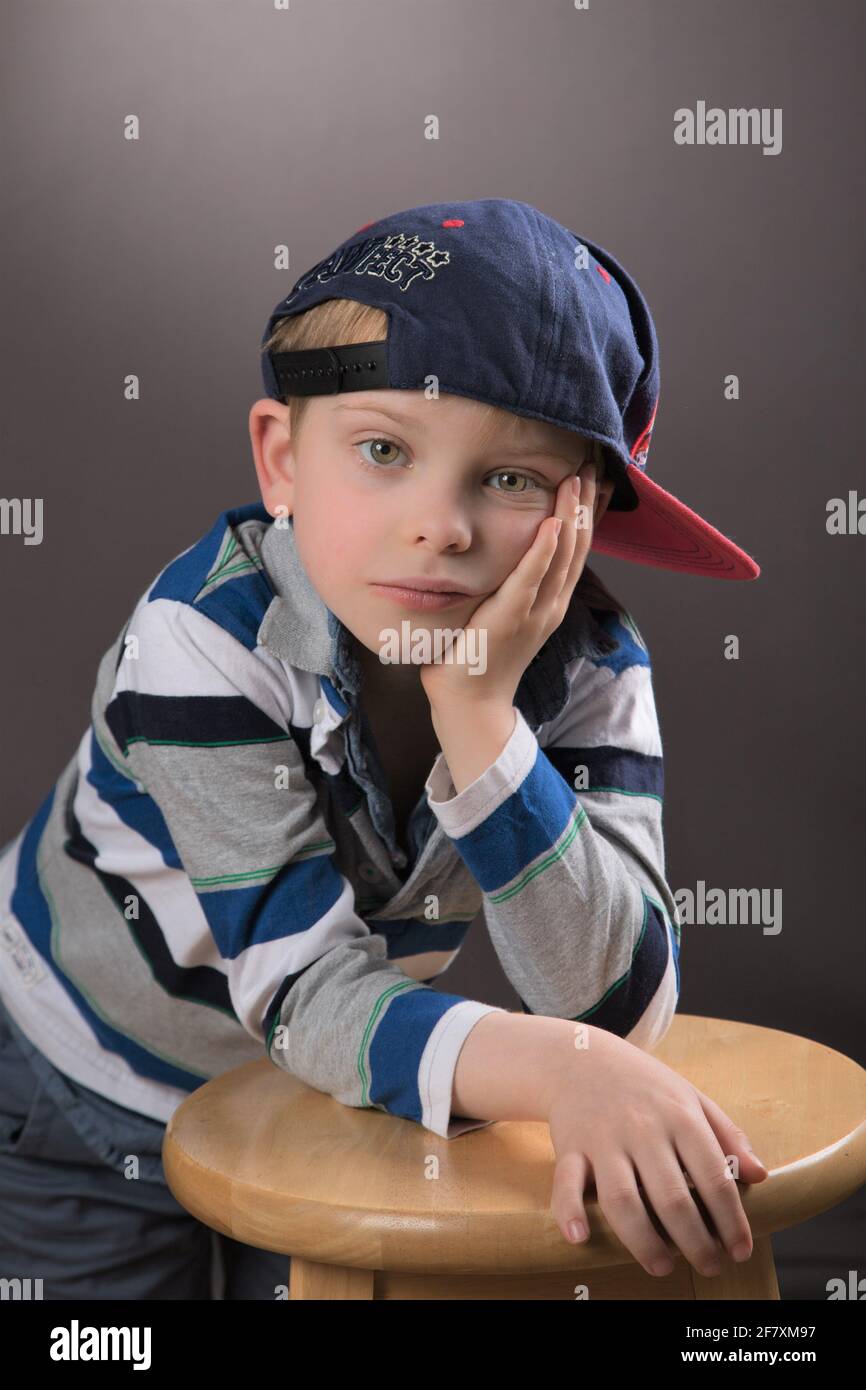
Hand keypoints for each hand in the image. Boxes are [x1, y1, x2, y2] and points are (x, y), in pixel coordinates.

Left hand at [419, 458, 606, 712]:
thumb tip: (499, 552)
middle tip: (590, 464)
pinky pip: (531, 578)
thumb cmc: (477, 659)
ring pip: (562, 555)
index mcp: (551, 602)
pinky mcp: (511, 617)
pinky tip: (551, 522)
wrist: (471, 704)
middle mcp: (551, 605)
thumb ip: (508, 585)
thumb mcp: (501, 613)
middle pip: (577, 545)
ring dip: (570, 514)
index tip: (593, 480)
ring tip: (576, 479)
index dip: (587, 513)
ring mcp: (536, 612)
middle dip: (585, 502)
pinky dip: (543, 550)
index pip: (576, 549)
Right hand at [545, 1025, 768, 1278]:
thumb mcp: (692, 1097)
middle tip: (709, 1266)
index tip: (740, 1251)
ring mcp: (604, 1139)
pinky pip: (565, 1182)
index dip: (731, 1220)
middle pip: (671, 1197)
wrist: (581, 1058)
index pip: (713, 1176)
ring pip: (622, 1199)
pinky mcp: (570, 1147)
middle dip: (694, 1242)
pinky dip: (570, 1211)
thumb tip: (760, 1175)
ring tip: (663, 1266)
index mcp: (679, 1116)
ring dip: (644, 1241)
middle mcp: (642, 1129)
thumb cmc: (645, 1086)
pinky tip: (582, 1237)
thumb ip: (727, 1135)